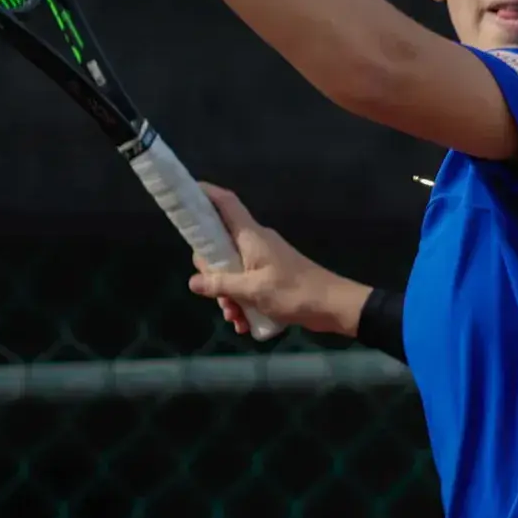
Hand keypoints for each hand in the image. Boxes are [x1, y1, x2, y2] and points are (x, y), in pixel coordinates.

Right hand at [190, 183, 371, 337]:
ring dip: (228, 296)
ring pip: (232, 271)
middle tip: (215, 296)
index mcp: (251, 236)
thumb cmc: (293, 292)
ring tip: (235, 318)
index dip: (205, 194)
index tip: (184, 194)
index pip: (225, 203)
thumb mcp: (252, 291)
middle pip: (220, 246)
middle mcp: (255, 243)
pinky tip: (244, 323)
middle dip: (212, 274)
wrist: (333, 306)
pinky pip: (247, 285)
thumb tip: (193, 281)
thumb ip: (220, 284)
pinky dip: (243, 302)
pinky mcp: (272, 276)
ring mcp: (264, 260)